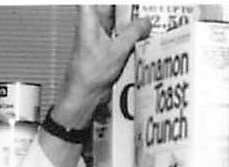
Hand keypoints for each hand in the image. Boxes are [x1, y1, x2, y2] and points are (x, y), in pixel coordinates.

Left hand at [50, 6, 151, 130]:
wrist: (83, 95)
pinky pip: (118, 34)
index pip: (93, 1)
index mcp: (88, 18)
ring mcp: (97, 35)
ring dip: (128, 21)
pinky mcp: (104, 47)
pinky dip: (128, 34)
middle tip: (141, 10)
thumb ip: (134, 32)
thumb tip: (145, 22)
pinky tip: (140, 35)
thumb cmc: (88, 74)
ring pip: (115, 19)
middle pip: (109, 6)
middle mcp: (91, 24)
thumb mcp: (118, 49)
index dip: (113, 3)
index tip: (126, 5)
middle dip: (125, 8)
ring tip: (144, 20)